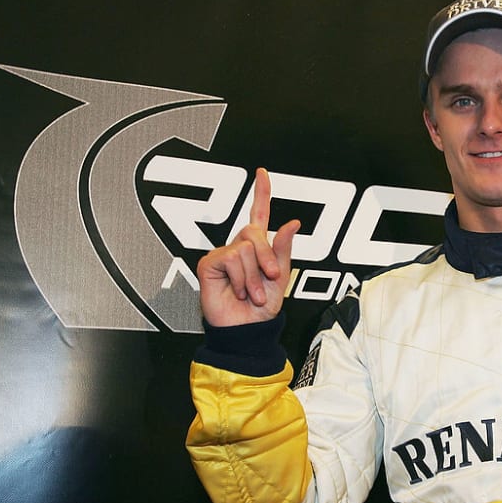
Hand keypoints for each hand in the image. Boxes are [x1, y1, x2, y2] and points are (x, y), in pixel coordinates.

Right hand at [196, 168, 300, 326]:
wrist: (247, 329)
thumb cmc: (262, 309)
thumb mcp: (281, 277)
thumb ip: (284, 249)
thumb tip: (292, 222)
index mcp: (257, 248)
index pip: (258, 215)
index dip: (261, 193)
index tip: (262, 173)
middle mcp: (238, 247)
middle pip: (254, 232)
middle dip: (268, 257)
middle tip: (271, 278)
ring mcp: (222, 254)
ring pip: (245, 248)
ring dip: (255, 276)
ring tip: (252, 293)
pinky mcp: (209, 263)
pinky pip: (231, 258)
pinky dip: (241, 278)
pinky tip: (238, 291)